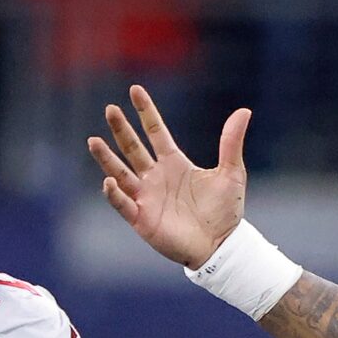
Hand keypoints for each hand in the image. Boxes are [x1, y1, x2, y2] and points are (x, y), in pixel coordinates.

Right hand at [91, 86, 250, 269]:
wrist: (222, 246)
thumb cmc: (225, 212)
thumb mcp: (231, 173)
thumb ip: (231, 142)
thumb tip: (244, 111)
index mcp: (174, 164)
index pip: (156, 132)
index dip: (146, 112)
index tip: (135, 90)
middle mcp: (156, 177)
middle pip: (133, 148)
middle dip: (121, 130)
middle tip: (110, 109)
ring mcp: (147, 197)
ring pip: (120, 173)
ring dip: (106, 159)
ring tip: (93, 141)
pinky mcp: (142, 219)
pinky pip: (123, 204)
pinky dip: (115, 194)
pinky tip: (108, 181)